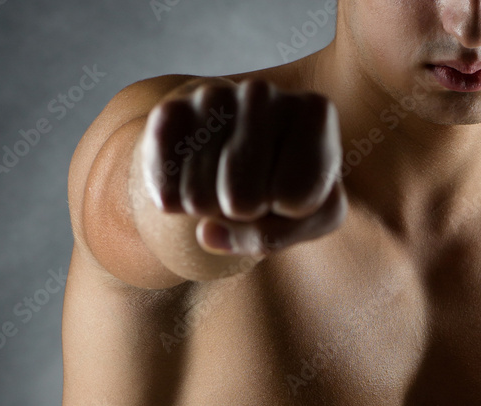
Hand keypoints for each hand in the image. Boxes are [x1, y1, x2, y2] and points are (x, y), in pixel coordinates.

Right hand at [138, 77, 346, 256]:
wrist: (248, 155)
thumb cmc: (293, 189)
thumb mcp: (308, 221)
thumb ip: (270, 237)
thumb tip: (207, 233)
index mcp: (315, 112)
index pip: (295, 199)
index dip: (290, 214)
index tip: (294, 193)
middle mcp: (262, 93)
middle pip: (243, 202)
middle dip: (246, 214)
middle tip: (256, 191)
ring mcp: (212, 96)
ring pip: (200, 200)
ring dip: (211, 209)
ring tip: (226, 182)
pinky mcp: (170, 111)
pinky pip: (165, 188)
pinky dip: (175, 202)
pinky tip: (193, 180)